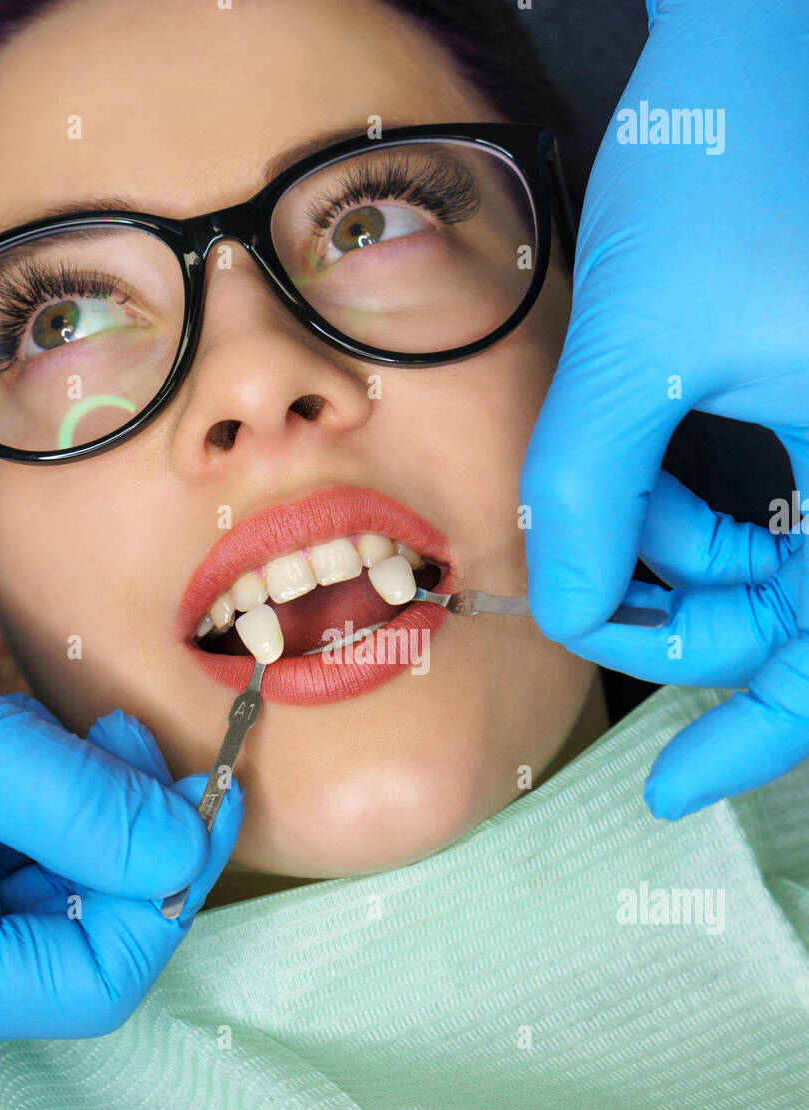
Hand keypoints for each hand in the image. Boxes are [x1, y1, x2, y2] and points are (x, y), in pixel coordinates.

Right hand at [0, 655, 242, 1040]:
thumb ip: (69, 805)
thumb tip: (183, 849)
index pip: (97, 981)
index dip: (171, 898)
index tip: (211, 805)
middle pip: (81, 922)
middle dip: (133, 830)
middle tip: (145, 741)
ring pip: (50, 873)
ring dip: (90, 797)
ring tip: (87, 727)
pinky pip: (7, 839)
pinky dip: (38, 785)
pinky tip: (24, 730)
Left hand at [520, 0, 808, 814]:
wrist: (769, 33)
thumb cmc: (732, 159)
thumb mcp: (640, 353)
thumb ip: (592, 497)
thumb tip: (571, 608)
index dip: (754, 738)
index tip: (669, 788)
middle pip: (803, 621)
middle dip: (694, 630)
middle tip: (601, 613)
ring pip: (784, 566)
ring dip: (686, 564)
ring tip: (614, 507)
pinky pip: (781, 505)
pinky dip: (703, 518)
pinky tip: (642, 488)